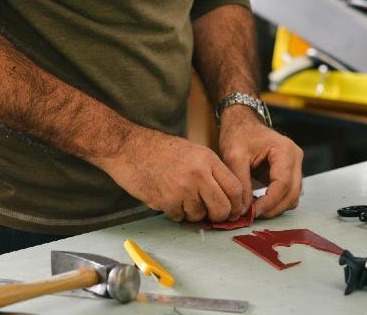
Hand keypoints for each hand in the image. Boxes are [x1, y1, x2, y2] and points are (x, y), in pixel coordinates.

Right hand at [99, 128, 244, 222]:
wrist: (128, 148)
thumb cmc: (159, 150)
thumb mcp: (193, 152)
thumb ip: (211, 172)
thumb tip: (228, 197)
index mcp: (208, 159)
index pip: (235, 189)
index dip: (237, 205)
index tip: (234, 211)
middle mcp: (198, 174)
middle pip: (223, 208)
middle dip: (219, 216)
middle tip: (213, 216)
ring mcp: (182, 188)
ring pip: (200, 216)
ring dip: (193, 214)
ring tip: (182, 199)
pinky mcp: (166, 201)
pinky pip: (180, 218)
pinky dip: (176, 213)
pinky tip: (168, 199)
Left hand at [219, 106, 302, 218]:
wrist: (242, 124)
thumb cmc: (238, 134)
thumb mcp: (234, 156)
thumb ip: (240, 182)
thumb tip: (244, 209)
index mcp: (285, 150)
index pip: (283, 184)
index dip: (269, 202)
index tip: (252, 212)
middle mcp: (295, 158)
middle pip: (292, 193)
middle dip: (273, 208)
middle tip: (251, 216)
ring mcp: (295, 166)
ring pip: (293, 197)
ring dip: (275, 207)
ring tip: (253, 210)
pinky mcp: (290, 173)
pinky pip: (288, 194)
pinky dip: (276, 202)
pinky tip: (259, 204)